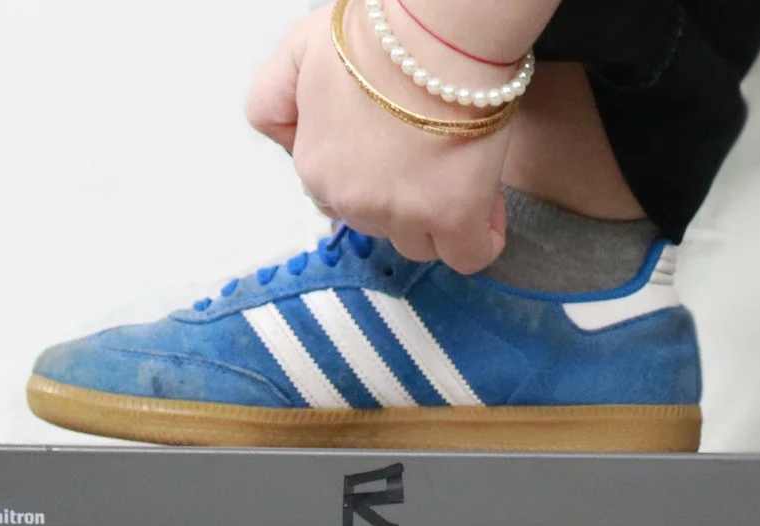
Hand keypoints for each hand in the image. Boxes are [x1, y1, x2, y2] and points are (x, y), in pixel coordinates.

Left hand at [245, 3, 523, 272]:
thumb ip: (273, 103)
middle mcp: (352, 201)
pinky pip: (469, 256)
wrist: (433, 36)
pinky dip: (482, 235)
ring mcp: (402, 214)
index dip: (372, 174)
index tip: (397, 149)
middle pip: (378, 223)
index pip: (339, 196)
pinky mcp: (453, 218)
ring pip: (420, 242)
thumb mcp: (296, 57)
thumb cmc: (375, 37)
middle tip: (430, 153)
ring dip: (438, 217)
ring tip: (461, 173)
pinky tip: (486, 204)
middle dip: (402, 196)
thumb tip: (291, 142)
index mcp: (315, 167)